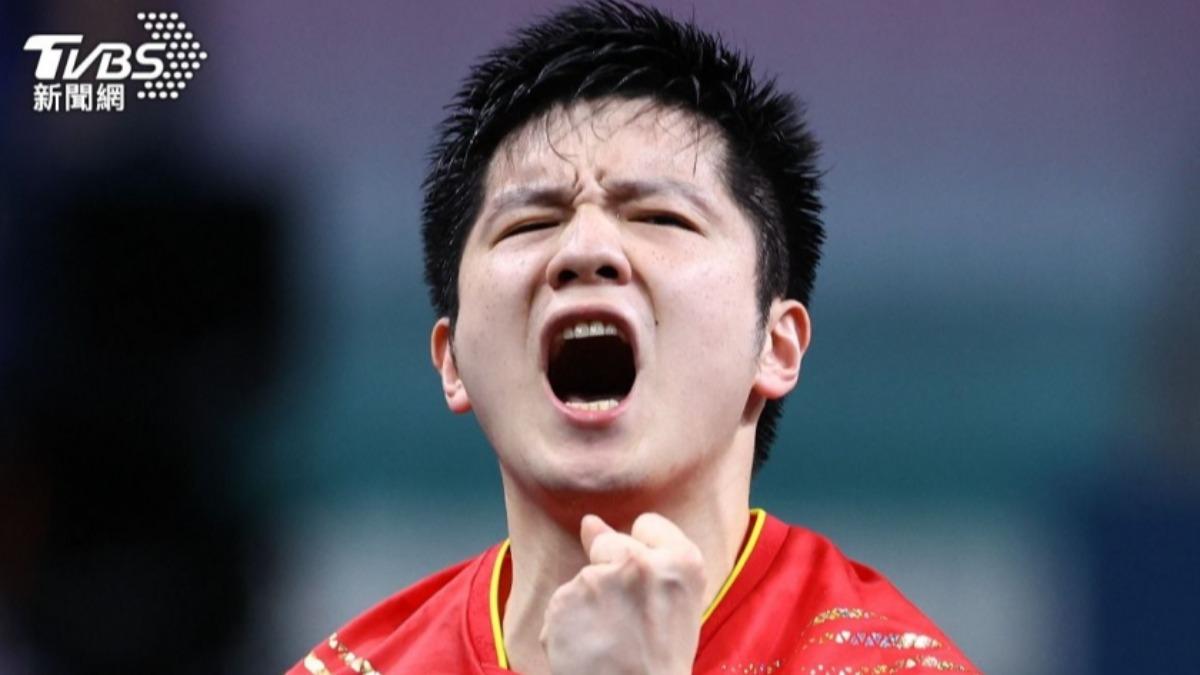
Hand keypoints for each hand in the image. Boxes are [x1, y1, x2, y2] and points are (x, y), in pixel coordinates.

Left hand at [539, 513, 706, 674]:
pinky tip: (585, 648)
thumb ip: (641, 556)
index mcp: (683, 561)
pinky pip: (561, 603)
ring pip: (584, 577)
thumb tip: (588, 522)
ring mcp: (600, 579)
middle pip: (609, 543)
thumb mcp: (673, 604)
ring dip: (587, 603)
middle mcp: (641, 562)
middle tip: (627, 620)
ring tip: (608, 640)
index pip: (648, 524)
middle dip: (609, 572)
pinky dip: (566, 624)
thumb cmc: (659, 662)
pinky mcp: (565, 600)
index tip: (647, 586)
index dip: (644, 553)